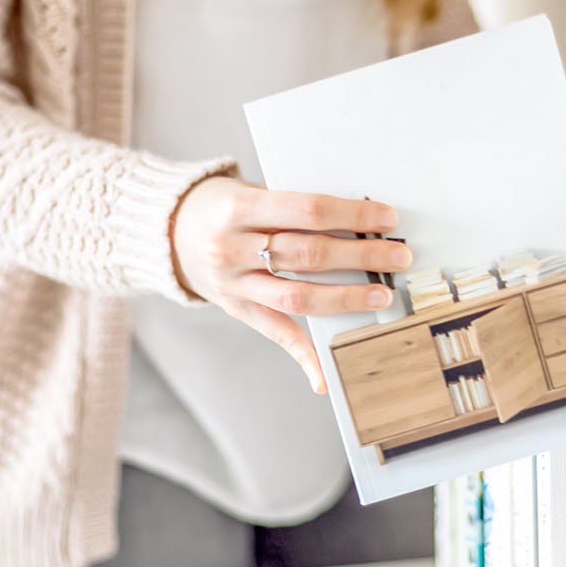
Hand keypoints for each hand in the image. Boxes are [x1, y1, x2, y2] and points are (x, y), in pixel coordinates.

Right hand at [170, 176, 412, 393]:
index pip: (307, 210)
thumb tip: (356, 224)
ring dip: (345, 298)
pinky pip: (276, 333)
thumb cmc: (222, 206)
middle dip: (360, 257)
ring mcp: (233, 284)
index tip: (386, 218)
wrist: (167, 232)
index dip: (351, 216)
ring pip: (298, 295)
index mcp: (239, 208)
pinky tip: (325, 374)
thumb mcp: (251, 193)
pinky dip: (303, 356)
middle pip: (309, 254)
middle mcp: (232, 248)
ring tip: (380, 295)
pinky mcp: (236, 309)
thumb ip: (294, 209)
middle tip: (398, 256)